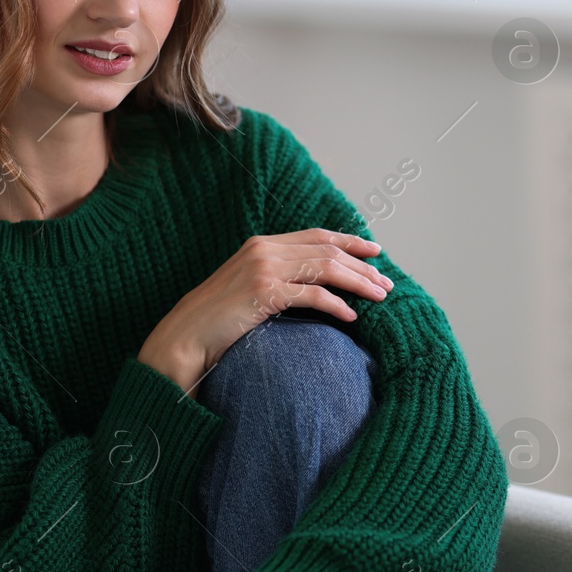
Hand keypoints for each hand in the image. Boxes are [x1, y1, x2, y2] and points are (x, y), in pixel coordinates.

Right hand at [137, 229, 392, 397]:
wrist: (184, 336)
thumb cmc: (216, 320)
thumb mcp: (247, 288)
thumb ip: (276, 278)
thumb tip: (313, 284)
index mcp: (261, 244)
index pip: (317, 236)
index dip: (350, 241)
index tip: (376, 251)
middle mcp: (264, 249)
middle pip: (328, 250)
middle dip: (363, 266)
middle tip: (387, 283)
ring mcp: (264, 269)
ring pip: (326, 268)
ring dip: (359, 283)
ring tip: (380, 297)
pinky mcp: (264, 293)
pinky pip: (313, 295)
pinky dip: (337, 305)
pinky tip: (351, 316)